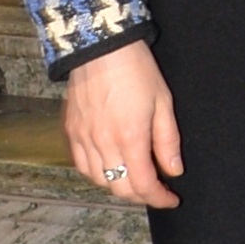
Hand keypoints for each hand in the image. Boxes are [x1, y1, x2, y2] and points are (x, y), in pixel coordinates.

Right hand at [61, 39, 183, 207]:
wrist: (100, 44)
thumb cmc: (135, 68)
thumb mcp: (163, 101)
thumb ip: (168, 140)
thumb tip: (173, 170)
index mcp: (130, 137)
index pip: (144, 185)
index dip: (159, 198)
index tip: (171, 199)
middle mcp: (103, 143)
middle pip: (120, 188)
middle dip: (140, 195)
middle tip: (155, 188)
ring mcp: (83, 138)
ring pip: (99, 181)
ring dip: (118, 185)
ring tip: (133, 177)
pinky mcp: (70, 130)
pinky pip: (81, 165)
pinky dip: (96, 173)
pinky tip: (109, 165)